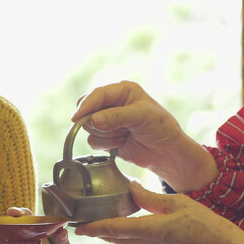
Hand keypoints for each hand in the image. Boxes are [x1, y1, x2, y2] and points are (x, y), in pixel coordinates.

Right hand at [71, 81, 217, 191]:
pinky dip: (106, 144)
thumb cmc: (161, 128)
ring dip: (105, 135)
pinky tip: (121, 143)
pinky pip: (93, 141)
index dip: (86, 106)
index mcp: (123, 90)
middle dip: (97, 122)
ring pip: (89, 127)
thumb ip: (116, 116)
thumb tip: (93, 120)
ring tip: (124, 135)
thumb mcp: (141, 116)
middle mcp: (113, 103)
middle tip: (111, 128)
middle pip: (88, 110)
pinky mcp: (107, 137)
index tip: (76, 118)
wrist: (167, 153)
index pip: (97, 94)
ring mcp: (109, 121)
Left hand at [73, 182, 243, 243]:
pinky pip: (133, 241)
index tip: (76, 226)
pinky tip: (120, 223)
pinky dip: (122, 233)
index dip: (92, 228)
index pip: (113, 229)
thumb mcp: (176, 203)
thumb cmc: (204, 223)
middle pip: (112, 238)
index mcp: (149, 230)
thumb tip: (130, 188)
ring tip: (93, 220)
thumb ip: (150, 197)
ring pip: (122, 240)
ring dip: (107, 232)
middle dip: (94, 230)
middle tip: (77, 221)